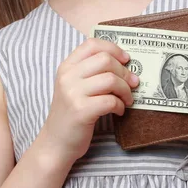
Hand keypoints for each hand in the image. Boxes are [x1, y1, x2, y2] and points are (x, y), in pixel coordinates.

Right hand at [40, 37, 138, 165]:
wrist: (55, 143)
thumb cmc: (71, 113)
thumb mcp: (74, 86)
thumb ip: (90, 71)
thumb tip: (125, 62)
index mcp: (66, 67)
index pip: (92, 44)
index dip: (113, 48)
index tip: (126, 59)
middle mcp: (67, 77)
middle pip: (105, 60)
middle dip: (124, 71)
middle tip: (132, 83)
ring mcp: (73, 94)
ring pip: (111, 79)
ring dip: (125, 90)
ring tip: (126, 99)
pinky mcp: (81, 111)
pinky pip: (110, 100)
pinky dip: (120, 105)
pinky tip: (118, 111)